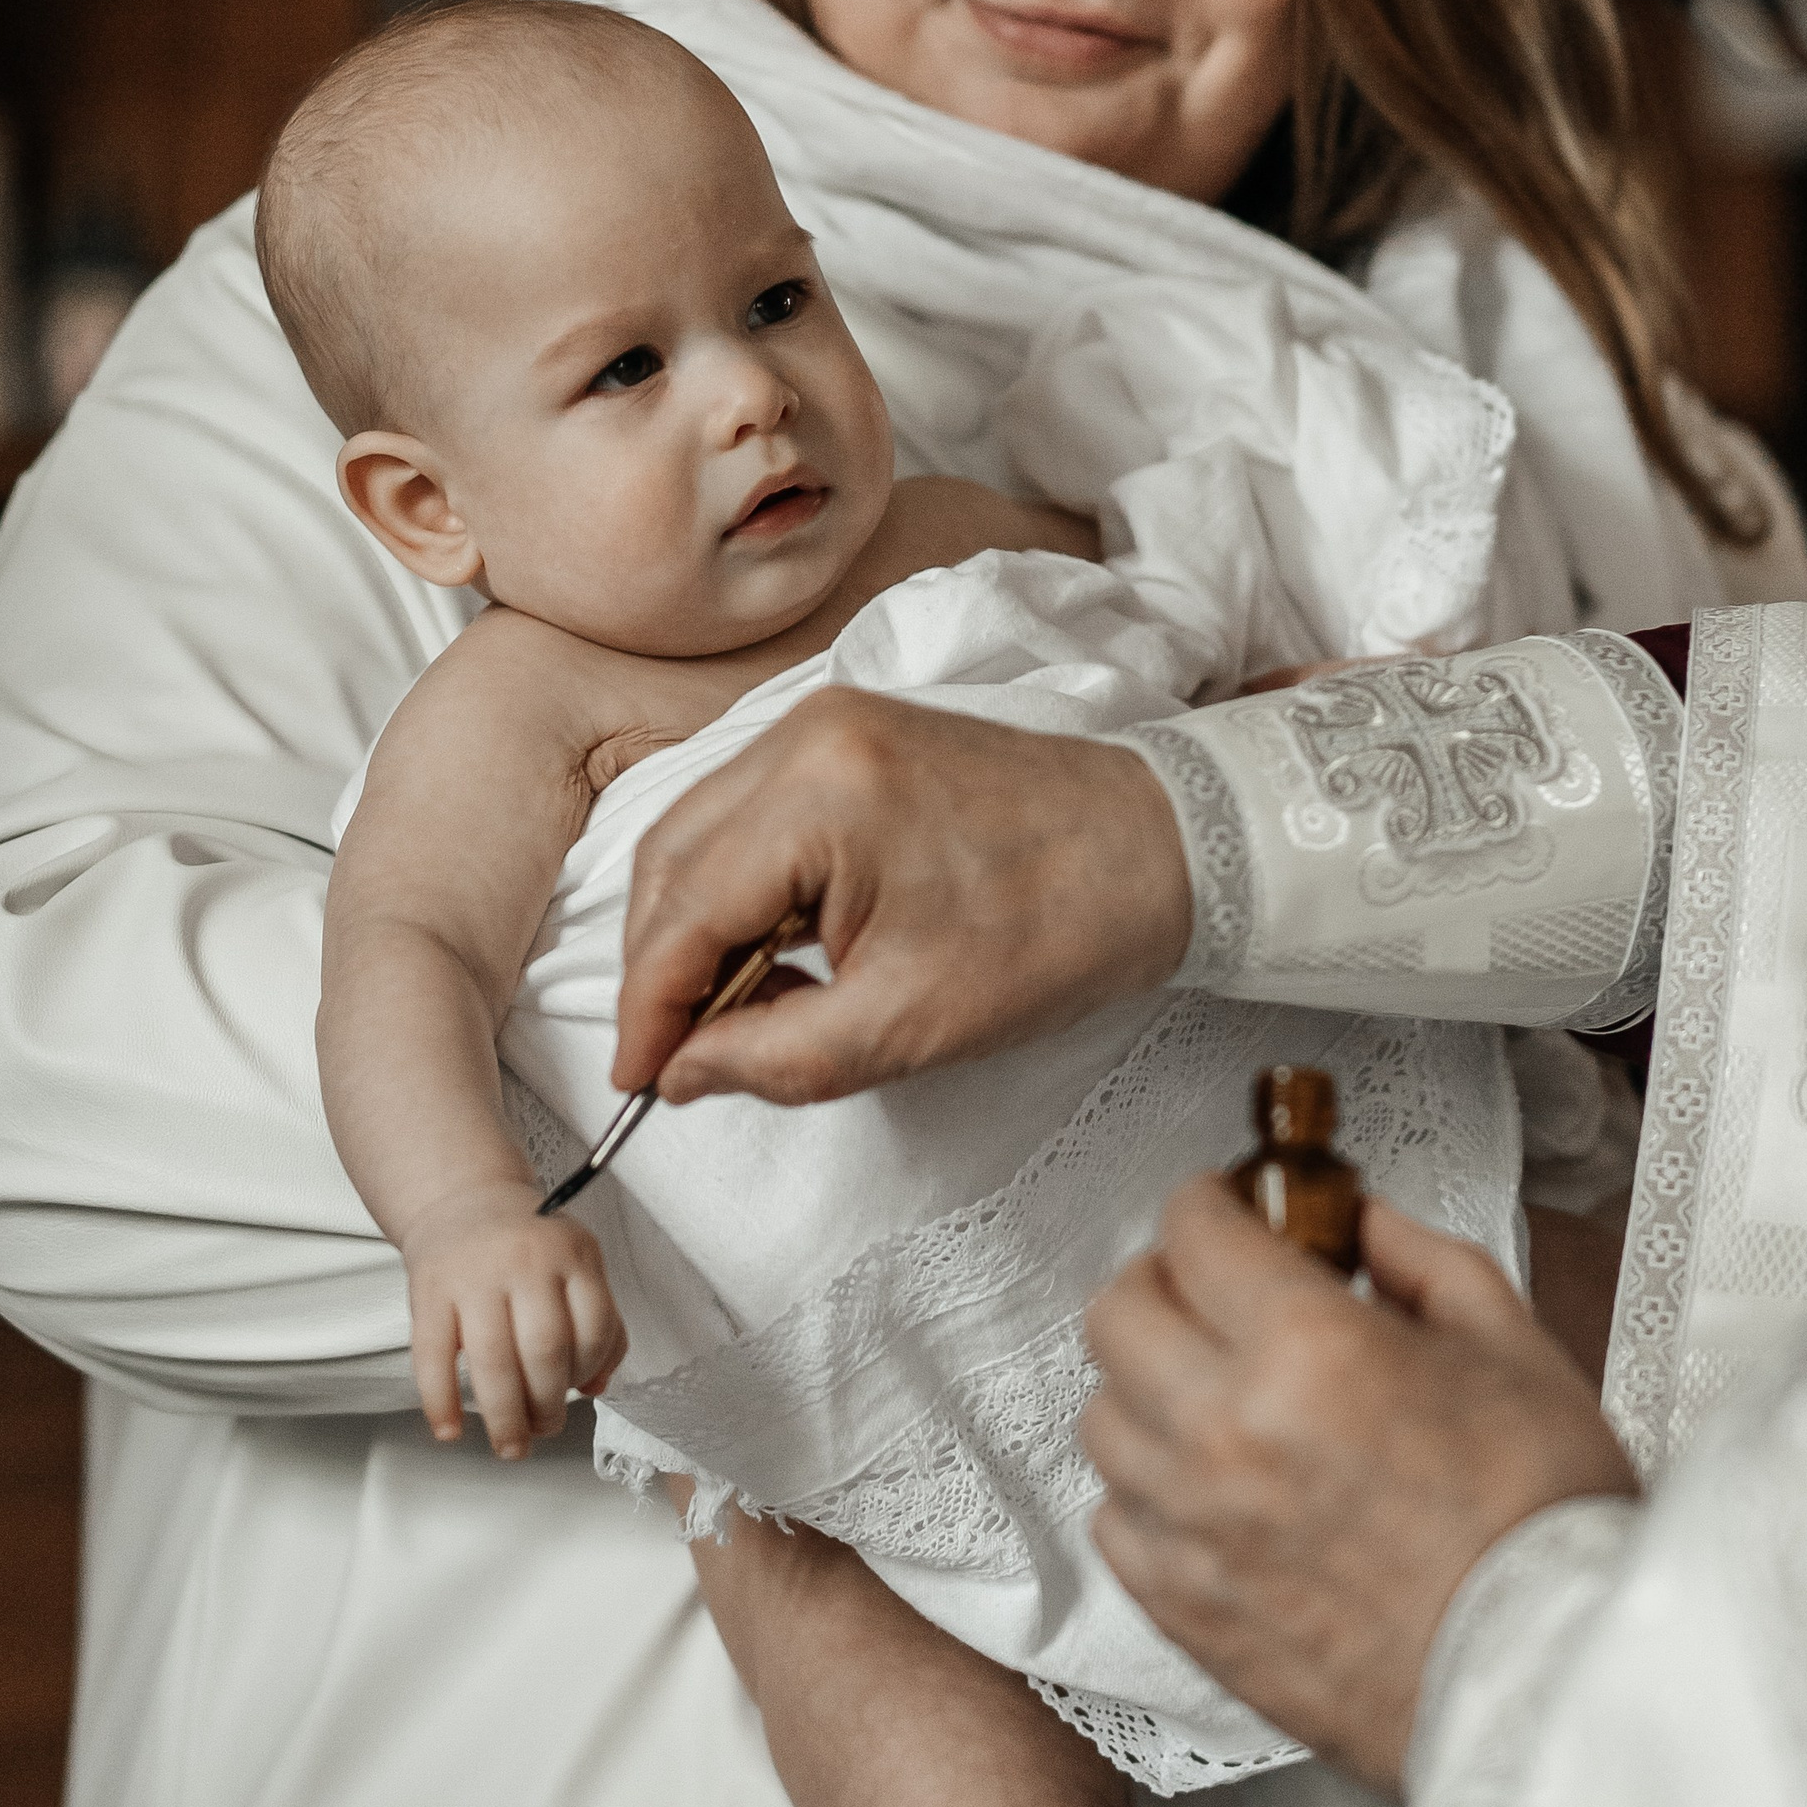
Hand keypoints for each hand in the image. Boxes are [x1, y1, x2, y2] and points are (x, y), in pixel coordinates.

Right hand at [398, 1177, 626, 1456]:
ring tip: (511, 1445)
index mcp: (570, 1254)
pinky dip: (440, 1402)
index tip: (578, 1391)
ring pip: (492, 1360)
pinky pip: (432, 1357)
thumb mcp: (576, 1262)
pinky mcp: (429, 1292)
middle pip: (545, 1349)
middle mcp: (524, 1261)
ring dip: (504, 1417)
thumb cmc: (527, 1242)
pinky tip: (450, 1430)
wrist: (462, 1198)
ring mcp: (473, 1276)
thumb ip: (600, 1319)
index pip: (594, 1326)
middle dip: (548, 1406)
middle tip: (544, 1429)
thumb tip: (598, 1385)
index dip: (590, 1370)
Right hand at [613, 690, 1191, 1106]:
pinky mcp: (849, 735)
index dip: (649, 1010)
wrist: (1167, 849)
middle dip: (662, 969)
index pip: (683, 910)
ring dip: (697, 930)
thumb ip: (776, 1057)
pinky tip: (772, 958)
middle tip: (679, 1060)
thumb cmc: (1060, 929)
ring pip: (701, 835)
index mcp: (820, 792)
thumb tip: (680, 1072)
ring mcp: (825, 723)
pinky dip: (741, 890)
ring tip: (736, 1016)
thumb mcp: (910, 1023)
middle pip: (671, 860)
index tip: (640, 1084)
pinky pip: (750, 815)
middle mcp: (805, 733)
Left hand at [1081, 1177, 1635, 1791]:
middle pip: (1117, 1313)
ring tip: (1210, 1395)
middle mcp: (1228, 1432)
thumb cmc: (1543, 1521)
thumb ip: (1416, 1259)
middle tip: (1211, 1290)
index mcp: (1309, 1349)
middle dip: (1161, 1280)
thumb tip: (1357, 1223)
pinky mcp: (1186, 1610)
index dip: (1211, 1202)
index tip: (1228, 1209)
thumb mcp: (1509, 1343)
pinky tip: (1207, 1488)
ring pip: (1102, 1418)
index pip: (1192, 1231)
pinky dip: (1145, 1492)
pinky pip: (1113, 1522)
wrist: (1548, 1678)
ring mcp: (1194, 1527)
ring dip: (1147, 1388)